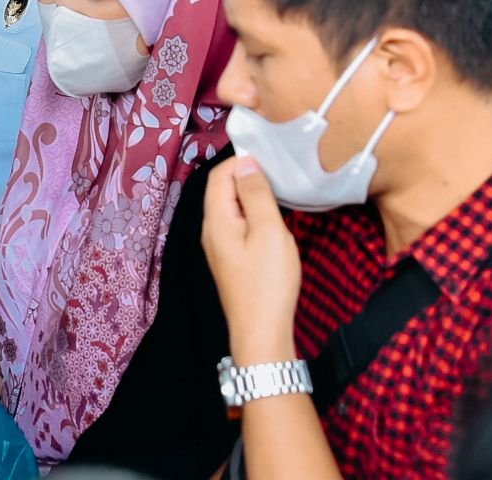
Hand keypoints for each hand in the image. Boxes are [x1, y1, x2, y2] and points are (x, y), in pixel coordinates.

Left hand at [201, 156, 301, 364]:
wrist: (262, 330)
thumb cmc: (267, 281)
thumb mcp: (268, 231)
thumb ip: (256, 194)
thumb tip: (246, 162)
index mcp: (215, 219)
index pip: (219, 175)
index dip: (242, 161)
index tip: (272, 159)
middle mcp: (211, 229)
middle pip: (223, 190)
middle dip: (248, 176)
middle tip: (281, 174)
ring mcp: (219, 245)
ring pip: (231, 208)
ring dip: (253, 196)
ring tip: (281, 194)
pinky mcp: (231, 258)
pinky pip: (238, 224)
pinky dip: (254, 215)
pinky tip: (274, 220)